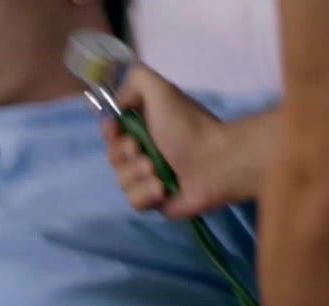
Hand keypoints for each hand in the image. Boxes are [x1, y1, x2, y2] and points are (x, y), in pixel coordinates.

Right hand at [102, 64, 254, 218]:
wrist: (217, 162)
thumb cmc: (189, 126)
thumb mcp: (161, 90)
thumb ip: (135, 80)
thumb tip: (118, 104)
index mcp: (146, 126)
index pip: (111, 132)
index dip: (111, 132)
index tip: (117, 130)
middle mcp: (146, 151)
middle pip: (113, 157)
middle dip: (126, 154)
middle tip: (144, 151)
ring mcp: (151, 178)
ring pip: (122, 181)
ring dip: (138, 174)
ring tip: (160, 171)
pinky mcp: (157, 202)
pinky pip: (135, 201)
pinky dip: (147, 194)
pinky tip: (164, 189)